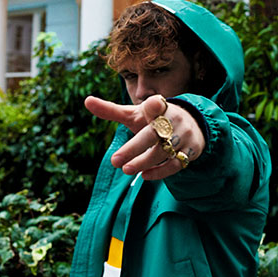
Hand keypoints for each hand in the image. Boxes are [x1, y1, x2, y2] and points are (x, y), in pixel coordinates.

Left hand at [84, 95, 204, 179]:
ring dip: (144, 162)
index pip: (156, 105)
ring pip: (163, 151)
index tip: (153, 104)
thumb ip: (111, 110)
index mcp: (158, 107)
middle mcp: (172, 120)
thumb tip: (86, 101)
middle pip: (153, 135)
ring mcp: (183, 135)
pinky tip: (144, 175)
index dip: (154, 106)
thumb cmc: (154, 119)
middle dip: (134, 148)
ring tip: (126, 169)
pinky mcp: (191, 150)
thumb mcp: (134, 114)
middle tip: (114, 161)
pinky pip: (175, 164)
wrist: (191, 124)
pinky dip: (160, 172)